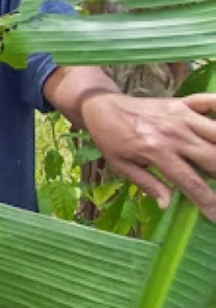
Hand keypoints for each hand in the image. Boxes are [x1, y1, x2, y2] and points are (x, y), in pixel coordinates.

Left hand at [81, 92, 215, 219]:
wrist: (102, 107)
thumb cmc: (111, 139)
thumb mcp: (122, 166)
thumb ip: (148, 184)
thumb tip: (167, 205)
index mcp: (157, 152)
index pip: (191, 182)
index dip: (209, 202)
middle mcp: (173, 134)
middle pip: (214, 159)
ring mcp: (181, 116)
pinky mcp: (182, 103)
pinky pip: (211, 102)